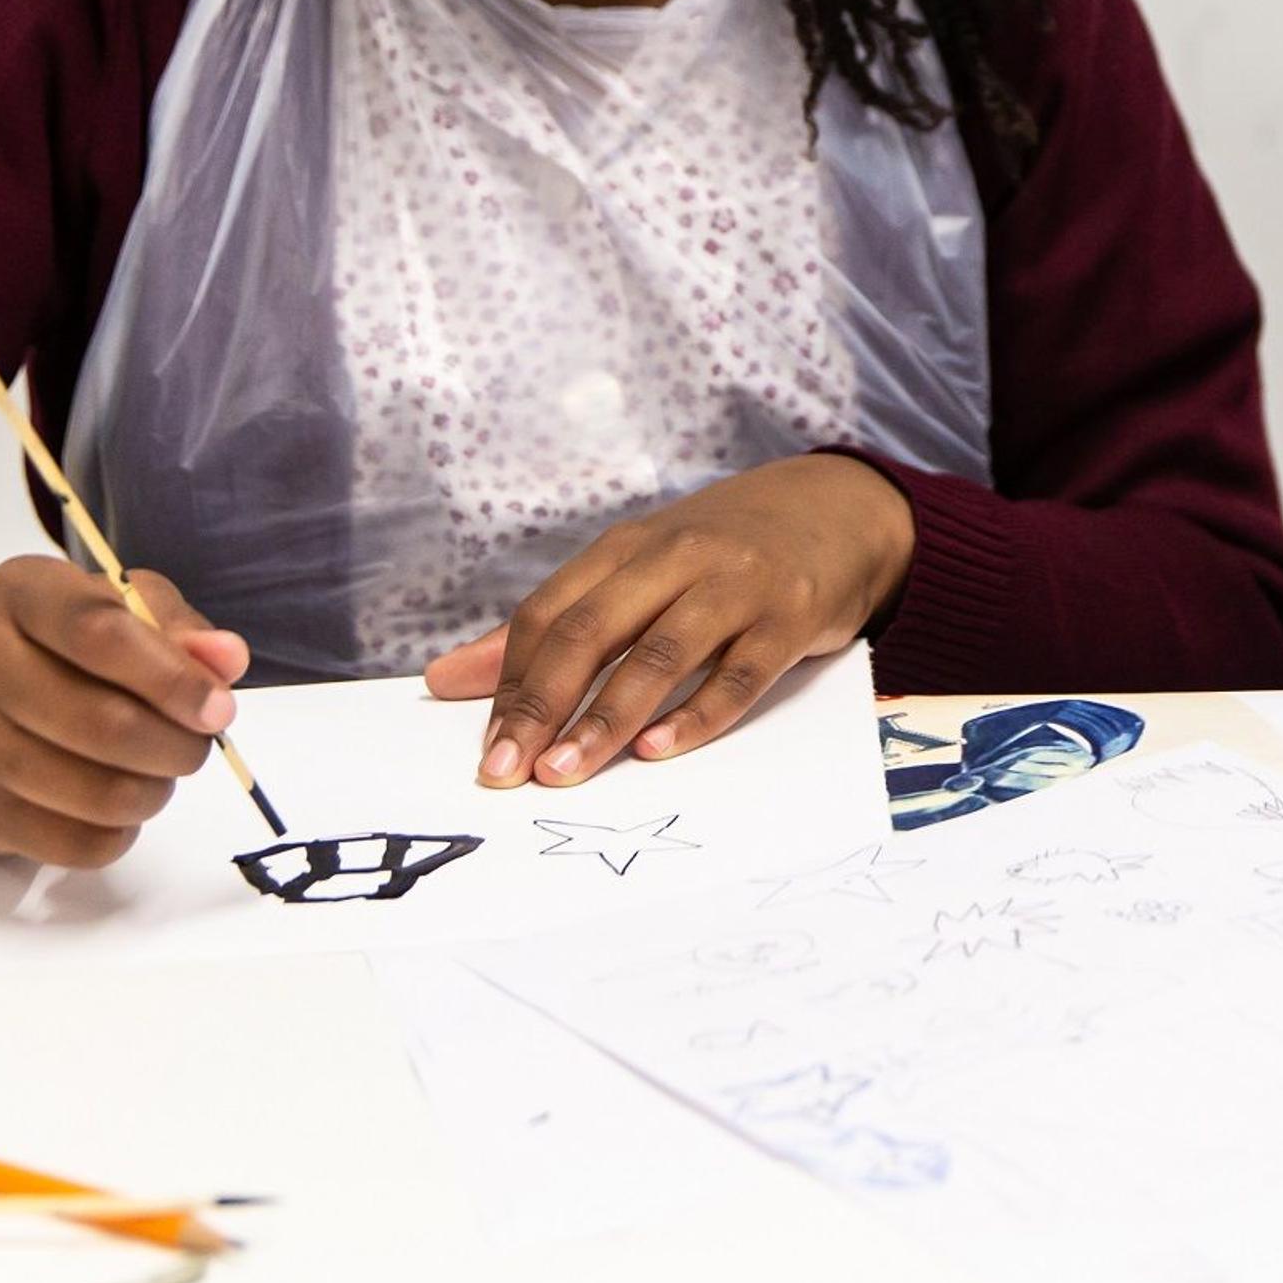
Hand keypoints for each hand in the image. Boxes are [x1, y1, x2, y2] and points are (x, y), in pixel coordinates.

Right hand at [0, 558, 245, 868]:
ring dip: (155, 790)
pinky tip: (119, 805)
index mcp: (19, 593)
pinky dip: (121, 832)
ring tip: (158, 772)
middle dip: (179, 744)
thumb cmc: (54, 651)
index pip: (100, 632)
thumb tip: (229, 659)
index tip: (220, 707)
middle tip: (197, 743)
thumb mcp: (115, 609)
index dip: (173, 676)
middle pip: (107, 723)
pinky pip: (79, 843)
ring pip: (100, 793)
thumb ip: (177, 627)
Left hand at [423, 451, 914, 785]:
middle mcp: (677, 558)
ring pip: (661, 653)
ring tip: (566, 771)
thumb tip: (443, 681)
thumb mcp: (636, 570)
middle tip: (509, 771)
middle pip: (593, 631)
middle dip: (543, 705)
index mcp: (627, 547)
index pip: (550, 613)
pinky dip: (698, 713)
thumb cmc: (722, 552)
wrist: (840, 511)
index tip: (487, 749)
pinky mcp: (790, 616)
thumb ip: (548, 627)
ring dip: (606, 718)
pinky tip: (658, 751)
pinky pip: (741, 672)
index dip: (510, 683)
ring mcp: (737, 585)